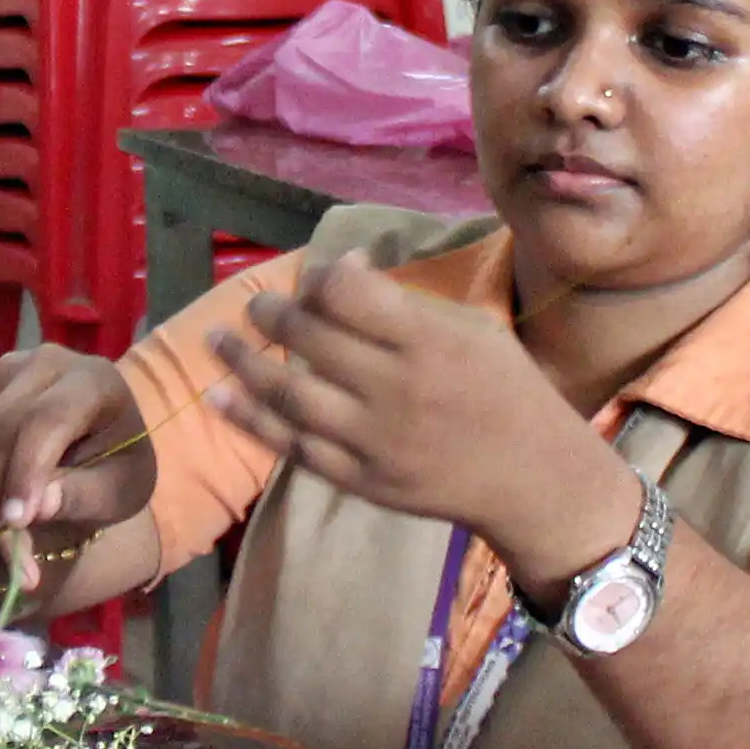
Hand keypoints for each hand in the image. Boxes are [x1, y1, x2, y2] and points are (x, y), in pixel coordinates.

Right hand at [0, 345, 156, 586]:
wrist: (101, 439)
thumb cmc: (117, 467)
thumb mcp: (120, 491)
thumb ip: (82, 497)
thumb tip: (38, 507)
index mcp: (94, 380)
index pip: (49, 420)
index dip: (26, 471)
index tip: (13, 523)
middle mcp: (45, 364)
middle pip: (0, 430)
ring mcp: (6, 371)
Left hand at [205, 249, 639, 586]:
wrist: (533, 478)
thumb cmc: (506, 390)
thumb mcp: (472, 329)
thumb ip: (404, 300)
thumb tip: (344, 267)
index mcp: (428, 340)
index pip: (346, 293)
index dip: (320, 277)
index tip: (316, 278)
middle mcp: (396, 388)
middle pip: (309, 338)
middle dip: (270, 314)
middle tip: (255, 305)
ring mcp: (375, 440)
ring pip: (288, 394)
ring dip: (242, 362)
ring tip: (215, 338)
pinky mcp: (363, 481)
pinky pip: (294, 447)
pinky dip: (251, 420)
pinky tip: (220, 398)